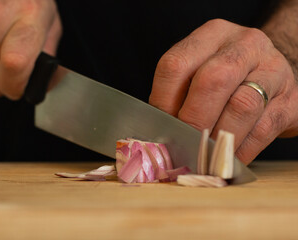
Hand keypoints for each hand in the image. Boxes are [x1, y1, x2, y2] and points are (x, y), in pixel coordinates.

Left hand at [149, 19, 297, 163]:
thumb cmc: (229, 77)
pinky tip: (226, 159)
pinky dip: (240, 150)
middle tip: (182, 146)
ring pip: (241, 107)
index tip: (160, 128)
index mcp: (212, 35)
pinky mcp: (291, 100)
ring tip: (202, 157)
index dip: (163, 102)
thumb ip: (180, 94)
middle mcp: (245, 45)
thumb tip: (159, 135)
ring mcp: (273, 70)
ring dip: (217, 139)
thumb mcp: (202, 70)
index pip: (176, 64)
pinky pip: (262, 130)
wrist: (277, 73)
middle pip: (212, 80)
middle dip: (193, 120)